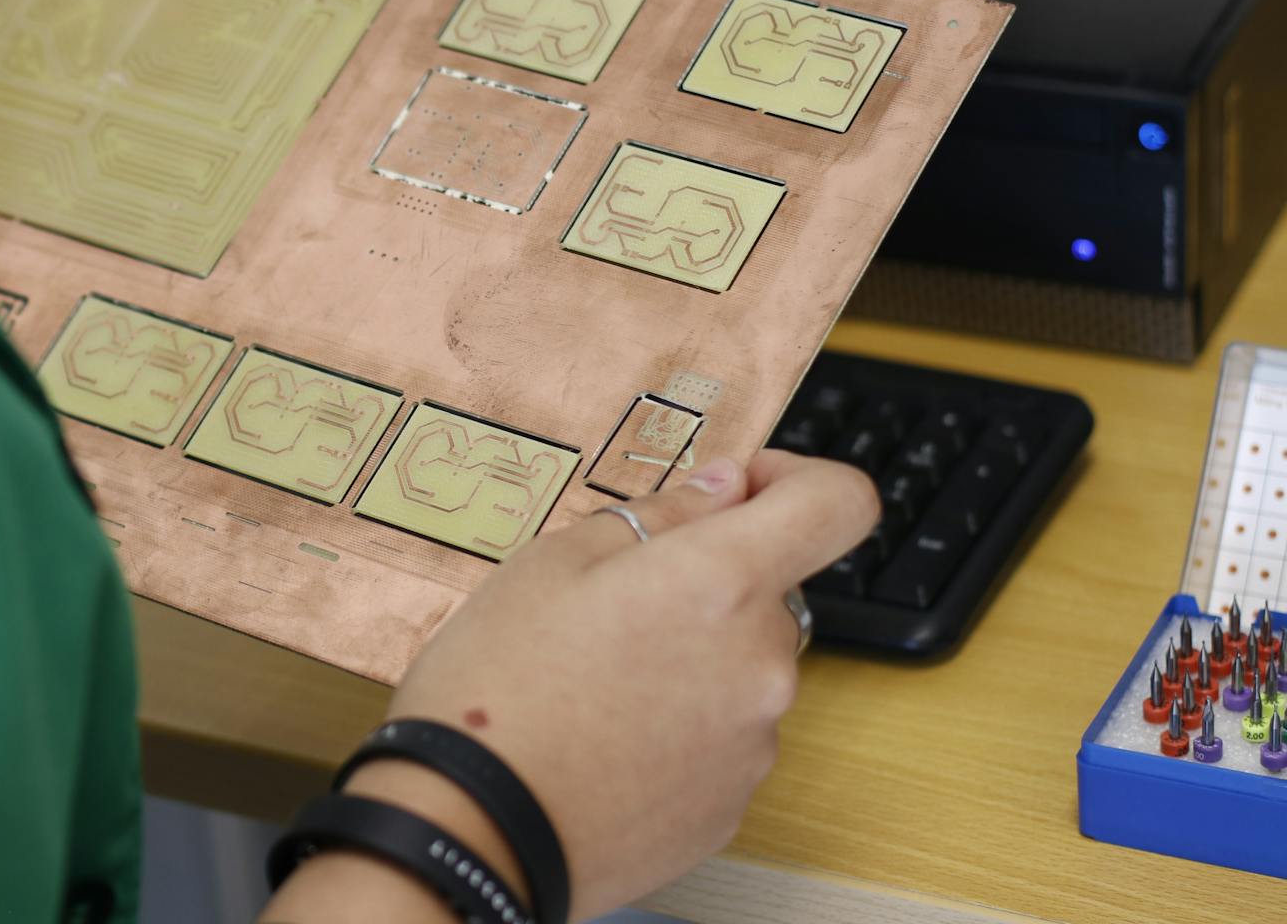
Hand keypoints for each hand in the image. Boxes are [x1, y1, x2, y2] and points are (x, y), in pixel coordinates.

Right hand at [261, 450, 875, 922]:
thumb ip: (658, 515)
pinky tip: (606, 737)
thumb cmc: (497, 683)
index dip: (800, 481)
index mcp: (723, 582)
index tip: (743, 492)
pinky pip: (722, 737)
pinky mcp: (731, 806)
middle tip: (611, 605)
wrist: (471, 829)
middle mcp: (762, 662)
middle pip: (771, 594)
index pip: (840, 503)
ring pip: (743, 668)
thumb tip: (724, 491)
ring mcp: (753, 743)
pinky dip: (680, 725)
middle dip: (709, 585)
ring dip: (693, 658)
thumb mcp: (554, 561)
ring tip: (595, 682)